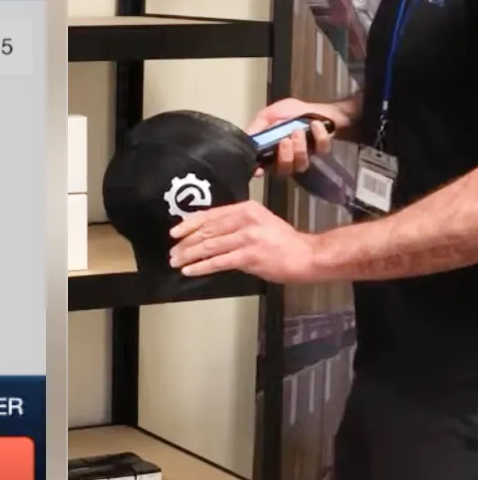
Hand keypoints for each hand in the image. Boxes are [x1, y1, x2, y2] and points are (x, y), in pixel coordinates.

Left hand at [168, 200, 318, 282]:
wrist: (307, 255)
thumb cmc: (283, 241)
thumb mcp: (259, 222)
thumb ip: (235, 224)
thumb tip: (207, 234)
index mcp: (246, 208)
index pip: (211, 214)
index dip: (189, 224)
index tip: (175, 232)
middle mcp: (245, 219)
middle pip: (207, 230)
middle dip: (186, 242)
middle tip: (172, 251)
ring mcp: (247, 237)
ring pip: (210, 246)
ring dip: (190, 255)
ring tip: (177, 261)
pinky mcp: (249, 256)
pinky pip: (219, 262)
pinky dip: (202, 267)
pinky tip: (191, 270)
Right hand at [247, 97, 335, 177]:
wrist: (314, 108)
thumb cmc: (289, 112)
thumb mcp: (267, 115)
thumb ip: (256, 127)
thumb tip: (246, 139)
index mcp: (271, 152)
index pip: (264, 167)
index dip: (260, 170)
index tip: (259, 170)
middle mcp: (287, 159)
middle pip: (283, 171)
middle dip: (284, 156)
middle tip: (285, 140)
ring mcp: (305, 156)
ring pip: (301, 164)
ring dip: (299, 148)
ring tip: (298, 131)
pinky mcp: (322, 150)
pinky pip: (321, 149)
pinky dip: (318, 135)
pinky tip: (314, 125)